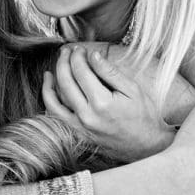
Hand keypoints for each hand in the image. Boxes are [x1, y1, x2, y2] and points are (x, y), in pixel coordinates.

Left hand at [43, 44, 173, 160]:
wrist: (145, 146)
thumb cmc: (142, 115)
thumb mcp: (132, 89)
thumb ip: (110, 72)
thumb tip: (93, 55)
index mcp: (102, 103)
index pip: (81, 72)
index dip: (78, 56)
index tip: (80, 49)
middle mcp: (87, 115)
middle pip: (66, 81)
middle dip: (65, 61)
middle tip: (68, 51)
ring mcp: (79, 126)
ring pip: (56, 98)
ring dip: (54, 77)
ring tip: (58, 63)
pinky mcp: (77, 133)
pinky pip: (56, 114)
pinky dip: (49, 98)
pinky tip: (49, 84)